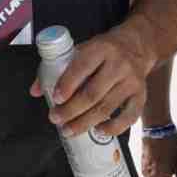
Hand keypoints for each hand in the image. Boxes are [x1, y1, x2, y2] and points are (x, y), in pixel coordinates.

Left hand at [28, 23, 154, 137]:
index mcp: (100, 48)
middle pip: (93, 93)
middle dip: (71, 110)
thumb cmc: (104, 50)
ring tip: (69, 130)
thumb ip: (58, 66)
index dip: (67, 84)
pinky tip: (98, 132)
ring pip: (107, 106)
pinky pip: (129, 116)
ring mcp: (132, 81)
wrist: (138, 44)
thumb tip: (35, 90)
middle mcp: (118, 64)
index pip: (82, 67)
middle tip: (56, 119)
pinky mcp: (141, 95)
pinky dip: (114, 127)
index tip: (55, 98)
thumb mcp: (83, 48)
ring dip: (85, 122)